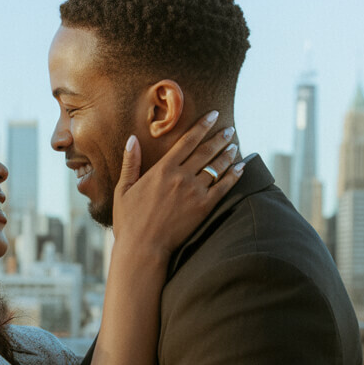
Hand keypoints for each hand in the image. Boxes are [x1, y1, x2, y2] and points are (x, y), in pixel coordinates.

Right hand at [112, 113, 243, 256]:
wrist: (143, 248)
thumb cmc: (129, 221)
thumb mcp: (123, 189)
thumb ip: (130, 163)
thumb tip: (132, 139)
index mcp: (162, 169)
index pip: (187, 141)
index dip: (202, 126)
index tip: (213, 115)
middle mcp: (181, 177)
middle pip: (206, 151)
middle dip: (219, 137)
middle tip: (229, 129)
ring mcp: (194, 192)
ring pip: (217, 167)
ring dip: (228, 154)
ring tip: (234, 145)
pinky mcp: (204, 208)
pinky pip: (224, 187)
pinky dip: (234, 175)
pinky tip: (241, 167)